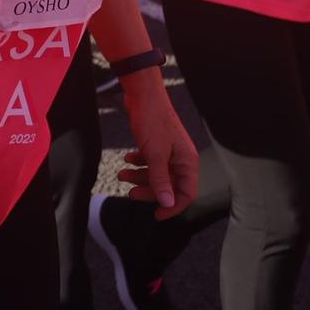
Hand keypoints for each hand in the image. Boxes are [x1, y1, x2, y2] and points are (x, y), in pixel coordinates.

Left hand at [119, 79, 199, 218]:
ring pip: (157, 173)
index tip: (156, 214)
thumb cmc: (153, 121)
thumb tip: (167, 203)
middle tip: (130, 194)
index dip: (173, 206)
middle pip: (169, 186)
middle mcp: (181, 158)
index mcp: (187, 162)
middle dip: (149, 190)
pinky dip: (138, 163)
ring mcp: (169, 151)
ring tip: (121, 174)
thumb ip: (161, 180)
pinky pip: (150, 161)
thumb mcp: (155, 154)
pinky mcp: (158, 144)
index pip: (187, 193)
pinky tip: (127, 159)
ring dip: (139, 176)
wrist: (143, 94)